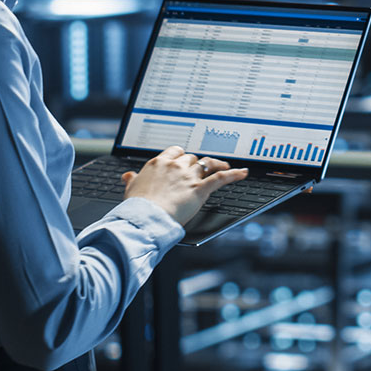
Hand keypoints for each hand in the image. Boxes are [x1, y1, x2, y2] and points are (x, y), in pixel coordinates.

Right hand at [121, 145, 247, 225]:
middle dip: (197, 163)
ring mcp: (188, 177)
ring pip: (206, 164)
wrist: (145, 217)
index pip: (175, 152)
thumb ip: (132, 180)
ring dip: (216, 164)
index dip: (181, 156)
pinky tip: (242, 173)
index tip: (184, 160)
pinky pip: (220, 178)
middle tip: (202, 169)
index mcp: (158, 163)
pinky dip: (233, 175)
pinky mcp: (199, 189)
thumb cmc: (137, 207)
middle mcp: (174, 166)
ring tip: (223, 166)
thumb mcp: (130, 189)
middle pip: (191, 158)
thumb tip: (128, 176)